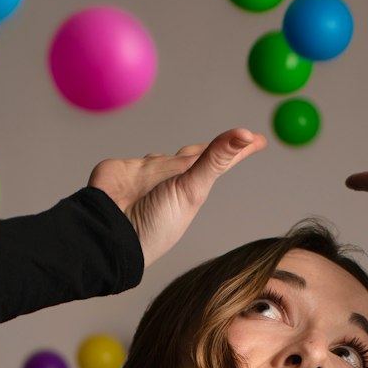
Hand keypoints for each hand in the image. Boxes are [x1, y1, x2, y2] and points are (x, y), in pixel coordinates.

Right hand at [88, 128, 266, 268]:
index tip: (257, 140)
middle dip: (211, 150)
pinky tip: (140, 176)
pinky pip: (135, 161)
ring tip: (181, 163)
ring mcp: (148, 176)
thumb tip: (246, 135)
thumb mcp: (191, 190)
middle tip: (233, 141)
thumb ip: (215, 159)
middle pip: (196, 156)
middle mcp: (173, 180)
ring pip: (164, 158)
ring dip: (170, 161)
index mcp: (193, 187)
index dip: (239, 149)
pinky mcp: (124, 171)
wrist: (109, 232)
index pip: (221, 160)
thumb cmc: (154, 224)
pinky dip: (139, 164)